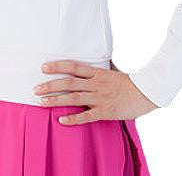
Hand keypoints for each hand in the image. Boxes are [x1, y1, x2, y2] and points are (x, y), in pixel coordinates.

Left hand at [34, 60, 157, 124]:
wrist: (146, 92)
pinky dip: (73, 118)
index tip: (43, 67)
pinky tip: (61, 120)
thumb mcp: (113, 70)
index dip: (58, 66)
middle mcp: (96, 84)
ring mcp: (100, 98)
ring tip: (42, 102)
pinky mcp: (105, 112)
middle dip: (51, 85)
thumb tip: (91, 61)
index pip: (73, 66)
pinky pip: (86, 116)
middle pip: (69, 83)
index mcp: (97, 73)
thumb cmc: (129, 82)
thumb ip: (100, 68)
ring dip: (56, 100)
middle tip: (35, 88)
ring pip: (74, 98)